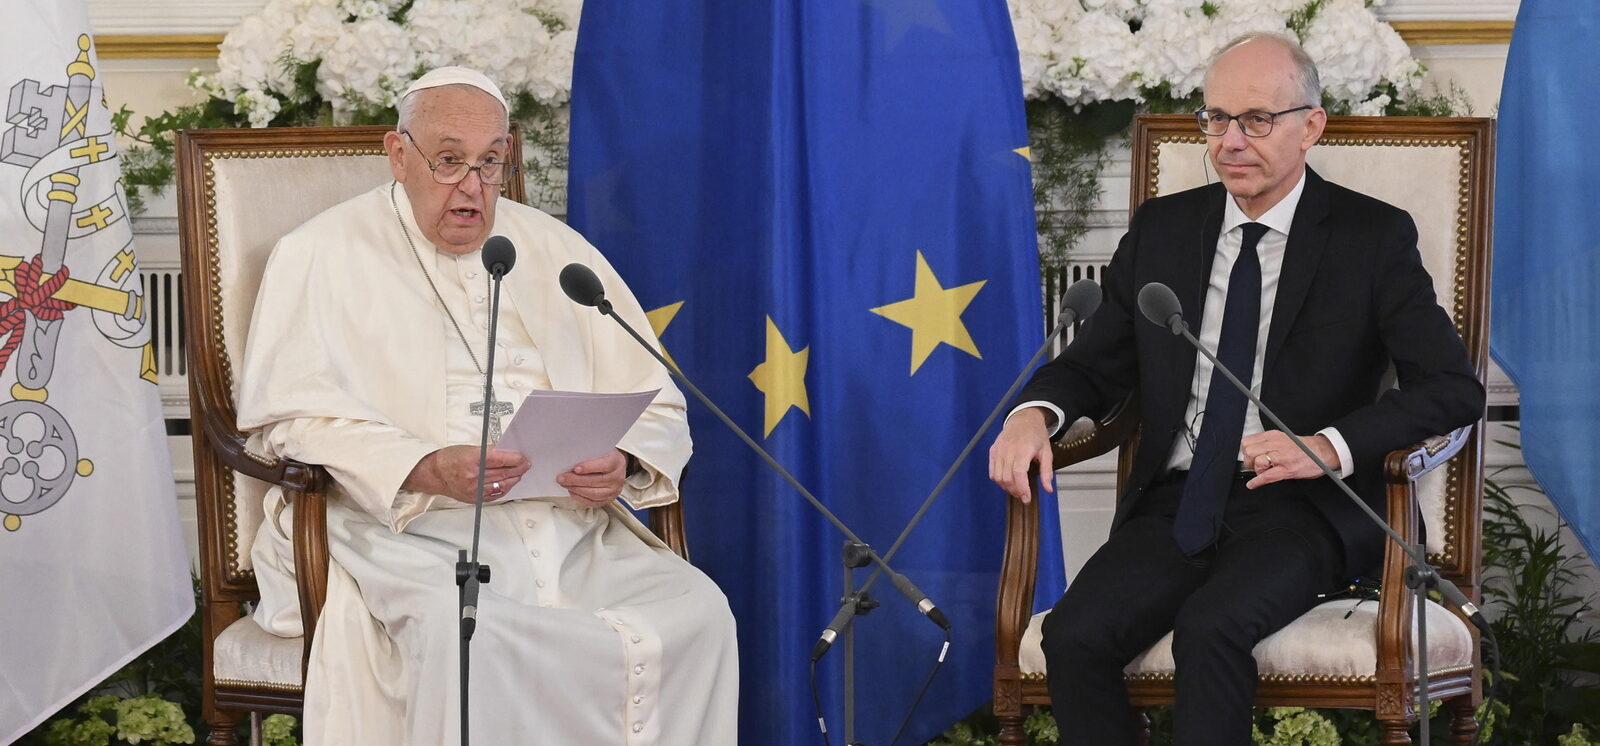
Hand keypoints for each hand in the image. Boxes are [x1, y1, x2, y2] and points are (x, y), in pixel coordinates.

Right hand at [404, 445, 530, 503]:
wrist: (434, 474)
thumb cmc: (449, 459)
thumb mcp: (469, 449)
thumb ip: (489, 451)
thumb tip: (506, 452)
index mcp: (473, 460)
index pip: (501, 459)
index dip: (516, 459)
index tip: (523, 457)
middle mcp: (474, 475)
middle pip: (503, 473)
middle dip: (518, 468)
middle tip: (526, 464)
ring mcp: (474, 489)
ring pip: (501, 485)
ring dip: (514, 479)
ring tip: (519, 473)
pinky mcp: (474, 498)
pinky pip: (494, 495)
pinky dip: (504, 489)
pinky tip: (508, 484)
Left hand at [557, 449, 628, 507]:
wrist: (615, 466)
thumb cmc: (604, 457)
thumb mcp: (600, 450)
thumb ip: (589, 454)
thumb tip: (570, 458)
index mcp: (616, 462)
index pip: (604, 465)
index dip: (589, 467)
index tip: (575, 468)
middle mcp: (617, 477)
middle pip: (596, 481)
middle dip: (576, 480)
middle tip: (562, 478)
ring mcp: (614, 490)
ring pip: (594, 493)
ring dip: (576, 489)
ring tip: (565, 484)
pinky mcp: (608, 499)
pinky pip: (593, 502)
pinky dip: (580, 498)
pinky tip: (572, 491)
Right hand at [988, 408, 1054, 502]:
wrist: (1023, 419)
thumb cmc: (1036, 435)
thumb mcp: (1047, 452)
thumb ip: (1047, 471)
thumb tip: (1048, 490)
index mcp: (1024, 449)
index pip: (1018, 473)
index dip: (1021, 488)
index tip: (1026, 498)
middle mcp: (1008, 450)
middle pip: (1007, 478)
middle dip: (1015, 491)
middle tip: (1023, 496)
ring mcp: (998, 450)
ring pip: (998, 477)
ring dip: (1006, 487)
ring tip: (1016, 489)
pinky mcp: (993, 451)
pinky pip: (992, 471)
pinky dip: (998, 480)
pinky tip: (1007, 481)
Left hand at [1241, 431, 1339, 488]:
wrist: (1321, 452)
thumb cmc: (1301, 448)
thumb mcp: (1281, 439)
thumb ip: (1267, 443)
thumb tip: (1250, 451)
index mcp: (1272, 436)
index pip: (1247, 441)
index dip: (1246, 451)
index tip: (1249, 456)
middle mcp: (1275, 444)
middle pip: (1249, 451)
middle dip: (1249, 460)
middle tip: (1255, 465)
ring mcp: (1282, 457)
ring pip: (1257, 462)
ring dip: (1257, 469)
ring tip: (1264, 471)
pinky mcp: (1287, 469)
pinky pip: (1267, 476)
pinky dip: (1257, 481)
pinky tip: (1252, 484)